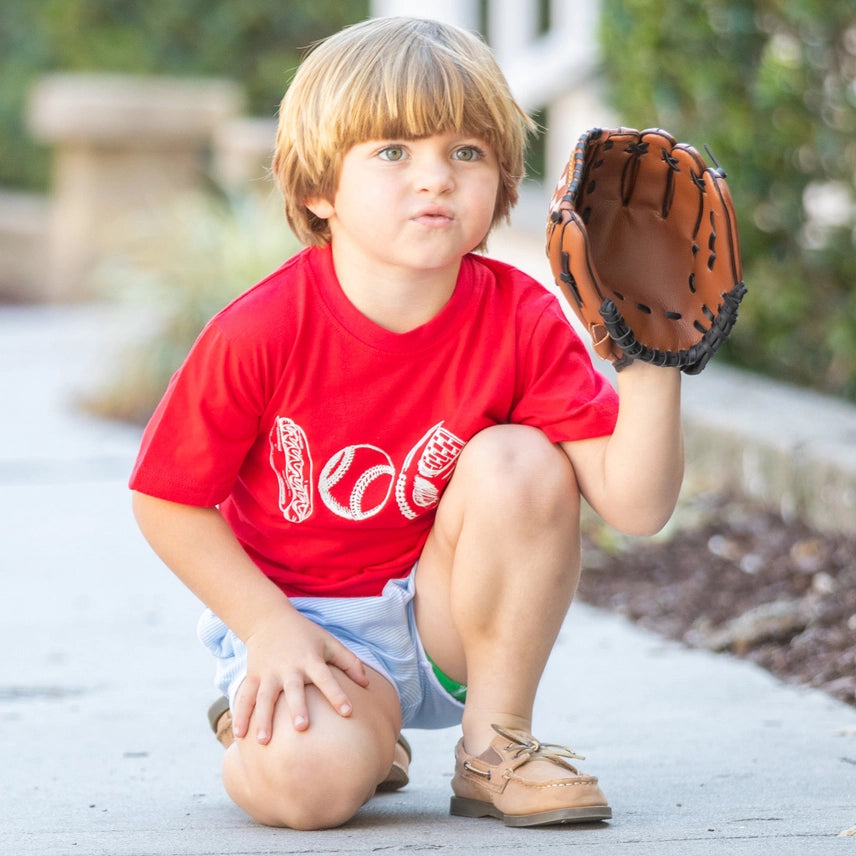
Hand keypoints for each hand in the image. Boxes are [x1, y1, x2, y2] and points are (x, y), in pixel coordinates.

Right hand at [231, 606, 368, 743]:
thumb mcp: (329, 642)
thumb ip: (350, 662)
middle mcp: (289, 667)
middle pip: (293, 690)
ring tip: (264, 741)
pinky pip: (245, 697)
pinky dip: (241, 715)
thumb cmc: (305, 635)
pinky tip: (240, 735)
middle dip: (297, 708)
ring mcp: (268, 672)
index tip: (348, 712)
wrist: (269, 619)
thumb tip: (367, 684)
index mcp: (310, 659)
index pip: (326, 678)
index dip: (337, 694)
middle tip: (302, 728)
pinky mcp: (252, 675)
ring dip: (263, 719)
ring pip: (265, 698)